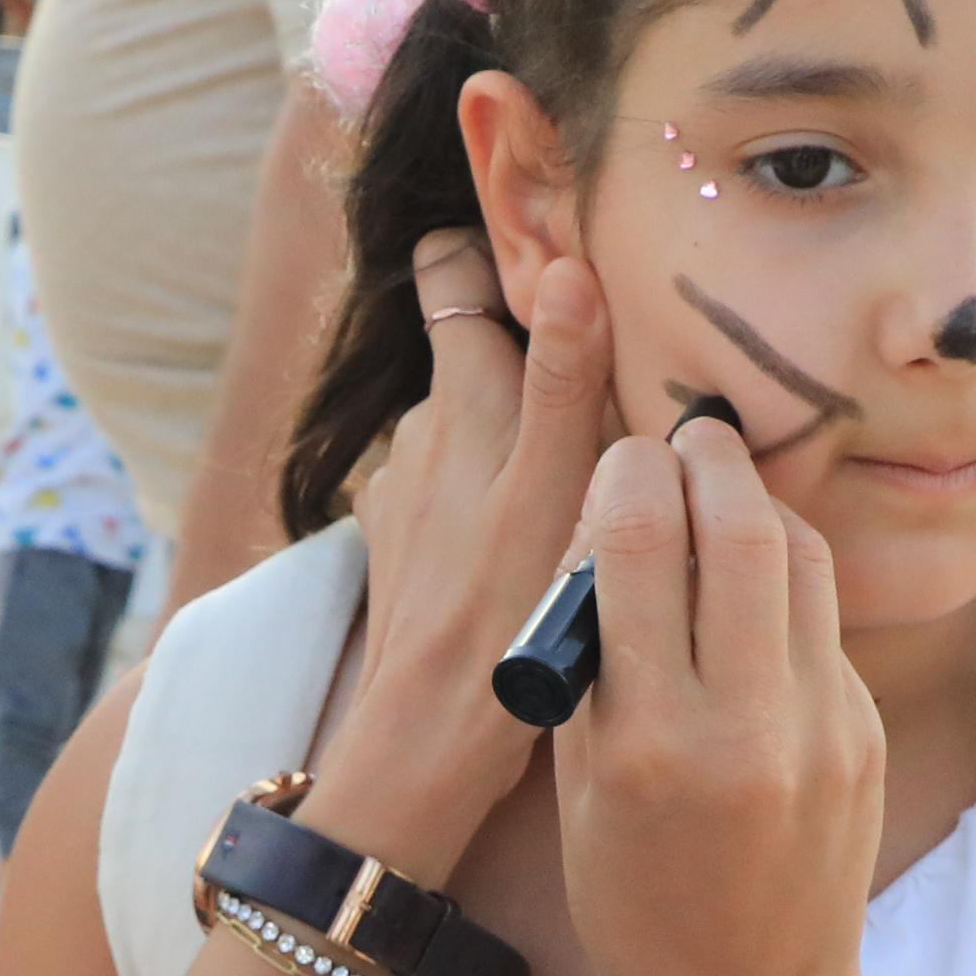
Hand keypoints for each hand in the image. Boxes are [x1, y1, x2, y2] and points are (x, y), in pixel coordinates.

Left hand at [311, 237, 614, 884]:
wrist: (429, 735)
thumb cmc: (510, 611)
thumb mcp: (559, 489)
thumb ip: (565, 379)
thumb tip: (566, 270)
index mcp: (461, 398)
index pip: (450, 273)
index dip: (484, 247)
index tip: (534, 240)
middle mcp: (417, 428)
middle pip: (463, 350)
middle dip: (508, 341)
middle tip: (581, 361)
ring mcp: (398, 488)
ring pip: (454, 423)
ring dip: (495, 428)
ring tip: (560, 466)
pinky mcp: (394, 544)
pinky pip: (440, 489)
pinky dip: (474, 493)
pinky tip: (514, 535)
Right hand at [556, 415, 880, 975]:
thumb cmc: (633, 901)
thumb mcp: (579, 786)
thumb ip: (591, 658)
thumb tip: (608, 529)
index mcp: (649, 740)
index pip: (638, 544)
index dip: (627, 476)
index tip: (621, 459)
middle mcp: (745, 726)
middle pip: (737, 525)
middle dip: (706, 459)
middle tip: (686, 435)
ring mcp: (821, 729)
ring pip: (801, 557)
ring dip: (757, 502)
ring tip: (723, 485)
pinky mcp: (864, 735)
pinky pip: (826, 621)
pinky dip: (788, 577)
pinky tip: (756, 578)